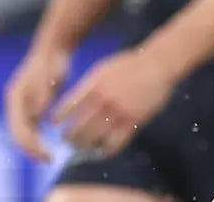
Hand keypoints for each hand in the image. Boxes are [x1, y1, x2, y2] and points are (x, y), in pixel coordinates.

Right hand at [4, 44, 71, 160]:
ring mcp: (21, 105)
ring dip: (33, 146)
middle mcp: (15, 104)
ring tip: (48, 158)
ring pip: (24, 132)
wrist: (54, 49)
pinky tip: (48, 146)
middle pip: (18, 133)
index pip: (18, 128)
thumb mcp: (50, 76)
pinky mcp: (31, 106)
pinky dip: (37, 138)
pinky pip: (31, 127)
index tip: (44, 154)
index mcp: (15, 97)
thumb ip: (43, 94)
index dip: (30, 144)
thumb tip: (37, 116)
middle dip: (30, 149)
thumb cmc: (53, 61)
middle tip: (48, 160)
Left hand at [52, 48, 177, 156]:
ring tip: (84, 148)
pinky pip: (115, 144)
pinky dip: (106, 151)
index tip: (55, 125)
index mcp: (93, 86)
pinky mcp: (133, 121)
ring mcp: (118, 112)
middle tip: (68, 141)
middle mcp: (103, 101)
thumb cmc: (130, 65)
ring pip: (93, 139)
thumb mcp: (103, 69)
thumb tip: (72, 105)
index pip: (67, 109)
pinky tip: (104, 151)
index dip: (58, 120)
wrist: (158, 63)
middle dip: (69, 138)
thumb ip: (88, 86)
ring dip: (85, 147)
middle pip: (77, 129)